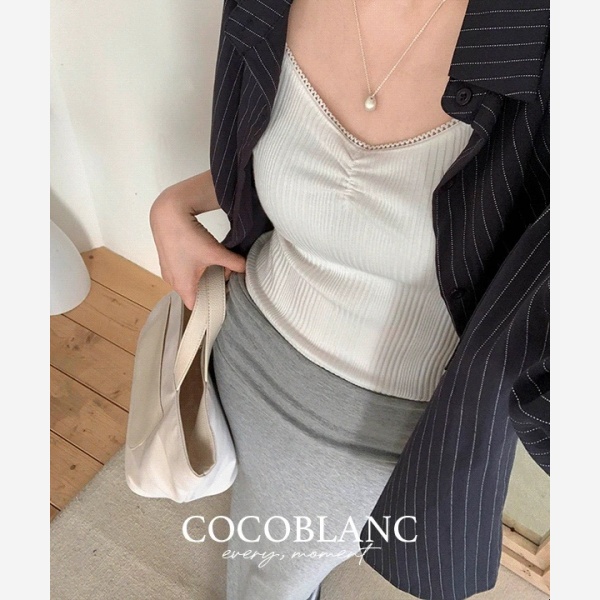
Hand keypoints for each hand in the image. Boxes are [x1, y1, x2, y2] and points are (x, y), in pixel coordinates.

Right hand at [150, 187, 245, 309]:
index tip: (224, 298)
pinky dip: (195, 267)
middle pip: (195, 292)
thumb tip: (246, 268)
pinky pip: (184, 270)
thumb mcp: (214, 252)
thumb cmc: (187, 237)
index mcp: (183, 286)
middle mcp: (173, 282)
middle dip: (212, 286)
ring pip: (190, 280)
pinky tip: (203, 255)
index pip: (197, 307)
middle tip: (225, 276)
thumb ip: (233, 262)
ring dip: (204, 275)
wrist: (166, 215)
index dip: (211, 304)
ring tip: (216, 264)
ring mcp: (169, 270)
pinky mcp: (168, 259)